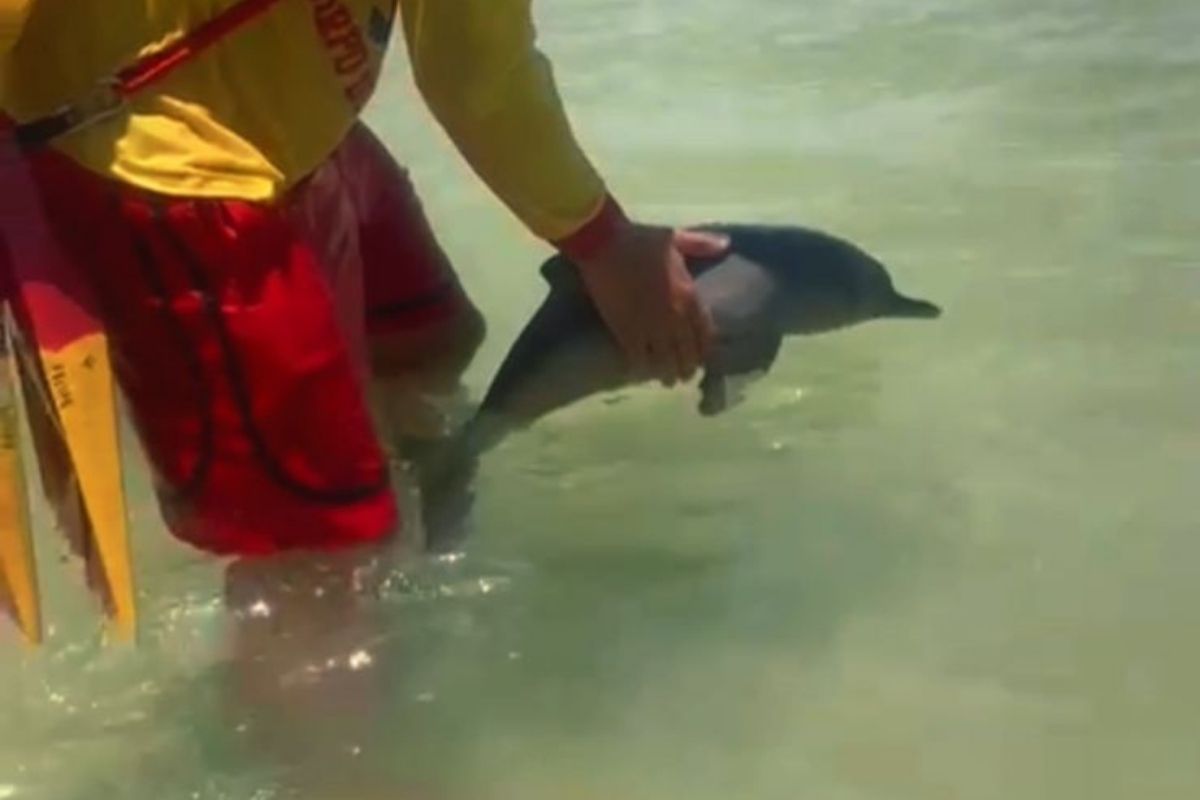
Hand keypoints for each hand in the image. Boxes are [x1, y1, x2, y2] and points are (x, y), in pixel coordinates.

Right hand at [575, 222, 728, 385]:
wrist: (604, 242)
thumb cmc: (639, 238)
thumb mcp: (675, 238)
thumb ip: (701, 244)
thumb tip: (726, 245)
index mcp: (689, 294)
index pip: (705, 332)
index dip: (704, 349)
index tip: (702, 358)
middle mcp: (674, 316)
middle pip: (686, 351)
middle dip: (687, 367)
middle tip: (685, 376)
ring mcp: (649, 325)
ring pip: (664, 360)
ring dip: (666, 373)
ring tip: (666, 380)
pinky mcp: (624, 329)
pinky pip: (637, 357)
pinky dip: (640, 367)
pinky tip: (641, 372)